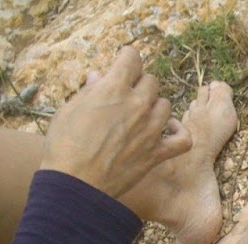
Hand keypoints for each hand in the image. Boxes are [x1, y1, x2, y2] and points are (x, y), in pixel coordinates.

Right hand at [39, 47, 191, 199]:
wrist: (76, 183)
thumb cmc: (64, 145)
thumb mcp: (69, 109)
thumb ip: (90, 91)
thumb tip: (99, 76)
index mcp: (113, 89)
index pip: (132, 57)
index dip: (126, 59)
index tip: (121, 65)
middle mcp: (137, 105)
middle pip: (151, 81)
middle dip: (139, 85)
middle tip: (125, 96)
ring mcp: (151, 129)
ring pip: (165, 105)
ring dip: (154, 107)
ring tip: (139, 115)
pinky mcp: (158, 153)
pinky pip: (183, 138)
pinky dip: (178, 131)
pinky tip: (166, 130)